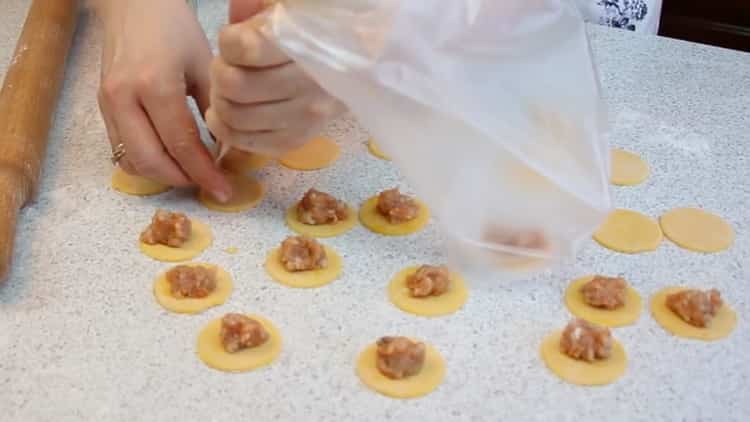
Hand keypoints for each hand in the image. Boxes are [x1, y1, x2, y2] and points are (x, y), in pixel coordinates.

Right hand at [97, 0, 231, 200]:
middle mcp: (124, 98)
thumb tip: (225, 152)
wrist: (132, 5)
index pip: (181, 143)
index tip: (223, 190)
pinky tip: (170, 157)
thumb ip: (214, 110)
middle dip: (181, 179)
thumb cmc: (174, 29)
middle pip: (150, 161)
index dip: (203, 172)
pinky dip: (147, 162)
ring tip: (190, 171)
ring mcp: (107, 104)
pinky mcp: (102, 108)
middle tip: (207, 183)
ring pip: (131, 161)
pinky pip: (121, 149)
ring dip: (162, 174)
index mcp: (154, 84)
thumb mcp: (205, 64)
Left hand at [206, 0, 345, 156]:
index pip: (243, 49)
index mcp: (306, 45)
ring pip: (236, 116)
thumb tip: (237, 11)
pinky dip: (225, 130)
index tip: (235, 40)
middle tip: (226, 67)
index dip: (228, 42)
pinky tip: (222, 116)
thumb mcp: (289, 11)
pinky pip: (248, 142)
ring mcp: (305, 117)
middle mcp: (309, 84)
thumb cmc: (313, 34)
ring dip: (220, 102)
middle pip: (234, 85)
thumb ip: (259, 7)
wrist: (355, 69)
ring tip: (226, 90)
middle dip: (219, 73)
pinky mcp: (297, 140)